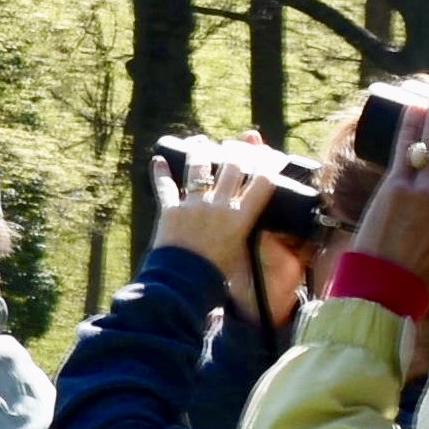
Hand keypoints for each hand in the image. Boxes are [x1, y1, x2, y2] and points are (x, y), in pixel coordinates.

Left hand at [153, 140, 301, 318]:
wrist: (183, 286)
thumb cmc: (216, 278)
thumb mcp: (242, 255)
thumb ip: (250, 236)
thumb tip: (264, 230)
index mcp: (241, 217)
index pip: (263, 181)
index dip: (269, 163)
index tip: (271, 155)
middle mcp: (218, 205)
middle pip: (233, 165)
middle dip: (236, 150)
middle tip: (236, 145)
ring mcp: (193, 205)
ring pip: (199, 167)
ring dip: (200, 151)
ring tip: (200, 143)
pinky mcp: (169, 212)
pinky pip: (164, 187)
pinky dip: (160, 172)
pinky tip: (158, 160)